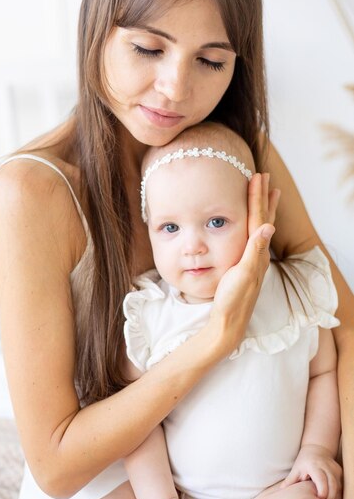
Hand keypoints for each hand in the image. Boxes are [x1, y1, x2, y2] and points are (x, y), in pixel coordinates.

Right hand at [205, 173, 279, 356]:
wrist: (229, 321)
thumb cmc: (233, 299)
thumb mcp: (243, 274)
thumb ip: (255, 251)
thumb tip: (269, 226)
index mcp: (256, 252)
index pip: (258, 218)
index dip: (257, 197)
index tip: (257, 176)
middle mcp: (258, 254)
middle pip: (263, 218)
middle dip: (263, 197)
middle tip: (265, 178)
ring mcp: (253, 260)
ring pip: (260, 227)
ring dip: (263, 209)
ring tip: (268, 195)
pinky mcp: (246, 265)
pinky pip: (253, 237)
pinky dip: (255, 224)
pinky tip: (254, 226)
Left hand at [281, 444, 342, 498]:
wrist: (316, 447)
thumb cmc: (304, 460)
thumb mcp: (296, 468)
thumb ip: (290, 479)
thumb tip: (281, 489)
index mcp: (313, 465)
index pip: (321, 479)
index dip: (322, 491)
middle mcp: (325, 465)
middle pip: (332, 484)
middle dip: (331, 497)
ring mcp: (333, 468)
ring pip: (338, 485)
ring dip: (335, 496)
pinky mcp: (338, 471)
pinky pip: (340, 484)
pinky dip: (337, 492)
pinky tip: (331, 497)